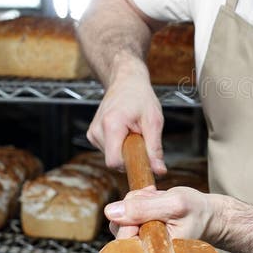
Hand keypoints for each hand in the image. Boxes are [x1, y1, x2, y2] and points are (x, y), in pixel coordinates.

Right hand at [86, 58, 165, 174]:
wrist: (126, 82)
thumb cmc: (140, 97)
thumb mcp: (154, 121)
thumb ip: (155, 148)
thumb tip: (159, 171)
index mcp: (111, 125)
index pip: (114, 162)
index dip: (131, 165)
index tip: (144, 159)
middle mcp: (97, 131)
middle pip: (114, 161)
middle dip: (131, 156)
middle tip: (141, 138)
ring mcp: (93, 133)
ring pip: (112, 157)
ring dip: (126, 150)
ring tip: (133, 131)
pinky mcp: (93, 135)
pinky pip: (109, 151)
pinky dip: (120, 146)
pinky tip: (125, 132)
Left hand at [105, 185, 226, 241]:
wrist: (208, 215)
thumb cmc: (197, 213)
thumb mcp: (174, 204)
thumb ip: (143, 208)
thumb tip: (110, 211)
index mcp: (153, 251)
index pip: (123, 239)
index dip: (129, 217)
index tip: (149, 203)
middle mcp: (144, 248)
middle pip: (119, 225)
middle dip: (135, 205)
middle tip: (155, 198)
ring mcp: (140, 239)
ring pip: (122, 216)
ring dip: (136, 201)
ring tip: (157, 200)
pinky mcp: (140, 229)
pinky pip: (128, 212)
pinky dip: (138, 201)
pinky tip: (154, 200)